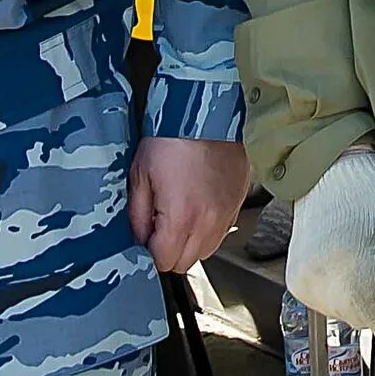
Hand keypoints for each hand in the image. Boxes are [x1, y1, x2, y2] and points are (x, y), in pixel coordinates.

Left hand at [128, 136, 251, 274]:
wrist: (205, 112)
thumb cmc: (172, 137)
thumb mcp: (140, 176)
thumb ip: (137, 216)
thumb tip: (139, 239)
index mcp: (181, 217)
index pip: (164, 262)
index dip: (150, 253)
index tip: (146, 238)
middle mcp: (208, 221)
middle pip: (186, 263)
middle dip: (169, 251)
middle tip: (160, 226)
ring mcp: (227, 212)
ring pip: (206, 251)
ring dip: (190, 243)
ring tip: (180, 216)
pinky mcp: (238, 202)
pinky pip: (222, 232)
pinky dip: (208, 228)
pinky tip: (198, 206)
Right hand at [285, 148, 374, 360]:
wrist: (326, 170)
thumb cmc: (372, 191)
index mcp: (354, 280)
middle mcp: (324, 291)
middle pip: (370, 322)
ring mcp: (305, 289)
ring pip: (349, 314)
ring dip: (365, 300)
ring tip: (369, 262)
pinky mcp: (295, 284)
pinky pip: (330, 303)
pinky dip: (345, 292)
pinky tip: (349, 263)